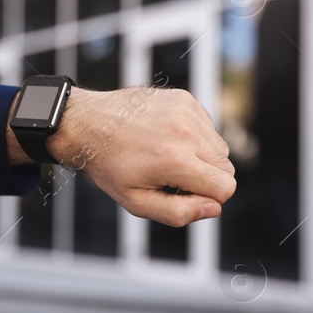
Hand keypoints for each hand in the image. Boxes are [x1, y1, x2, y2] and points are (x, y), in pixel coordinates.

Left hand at [49, 87, 236, 226]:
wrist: (86, 123)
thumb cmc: (109, 165)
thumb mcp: (136, 202)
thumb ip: (178, 213)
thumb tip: (213, 208)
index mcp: (177, 162)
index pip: (226, 187)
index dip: (208, 198)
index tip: (183, 194)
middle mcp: (188, 134)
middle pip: (226, 168)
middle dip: (206, 179)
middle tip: (173, 177)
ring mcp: (187, 113)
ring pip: (220, 148)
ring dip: (203, 158)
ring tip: (170, 157)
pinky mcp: (185, 100)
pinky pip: (208, 127)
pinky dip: (196, 137)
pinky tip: (168, 138)